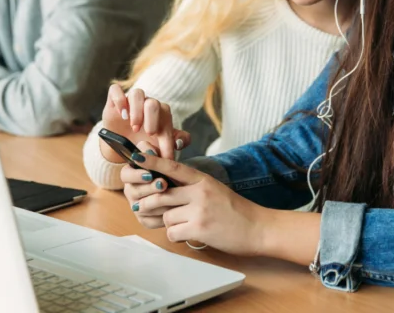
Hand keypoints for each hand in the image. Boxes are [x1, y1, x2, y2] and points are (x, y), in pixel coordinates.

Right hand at [98, 84, 189, 162]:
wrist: (120, 145)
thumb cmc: (142, 144)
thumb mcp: (157, 149)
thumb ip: (170, 146)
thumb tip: (179, 143)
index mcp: (160, 115)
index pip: (166, 119)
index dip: (167, 136)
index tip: (165, 153)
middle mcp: (147, 105)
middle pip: (154, 103)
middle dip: (152, 119)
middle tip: (149, 134)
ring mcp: (131, 101)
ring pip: (137, 93)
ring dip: (137, 110)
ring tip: (134, 126)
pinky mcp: (114, 100)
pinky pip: (116, 90)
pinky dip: (119, 99)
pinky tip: (121, 113)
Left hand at [121, 146, 268, 255]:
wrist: (258, 228)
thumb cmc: (236, 210)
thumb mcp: (215, 189)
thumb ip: (192, 187)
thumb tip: (165, 190)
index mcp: (203, 179)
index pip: (173, 166)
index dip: (153, 161)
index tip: (136, 157)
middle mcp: (200, 192)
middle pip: (161, 194)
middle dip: (149, 203)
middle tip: (142, 208)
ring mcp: (199, 210)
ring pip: (165, 215)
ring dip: (169, 223)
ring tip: (182, 225)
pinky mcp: (200, 228)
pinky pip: (172, 232)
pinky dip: (175, 236)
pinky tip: (187, 235)